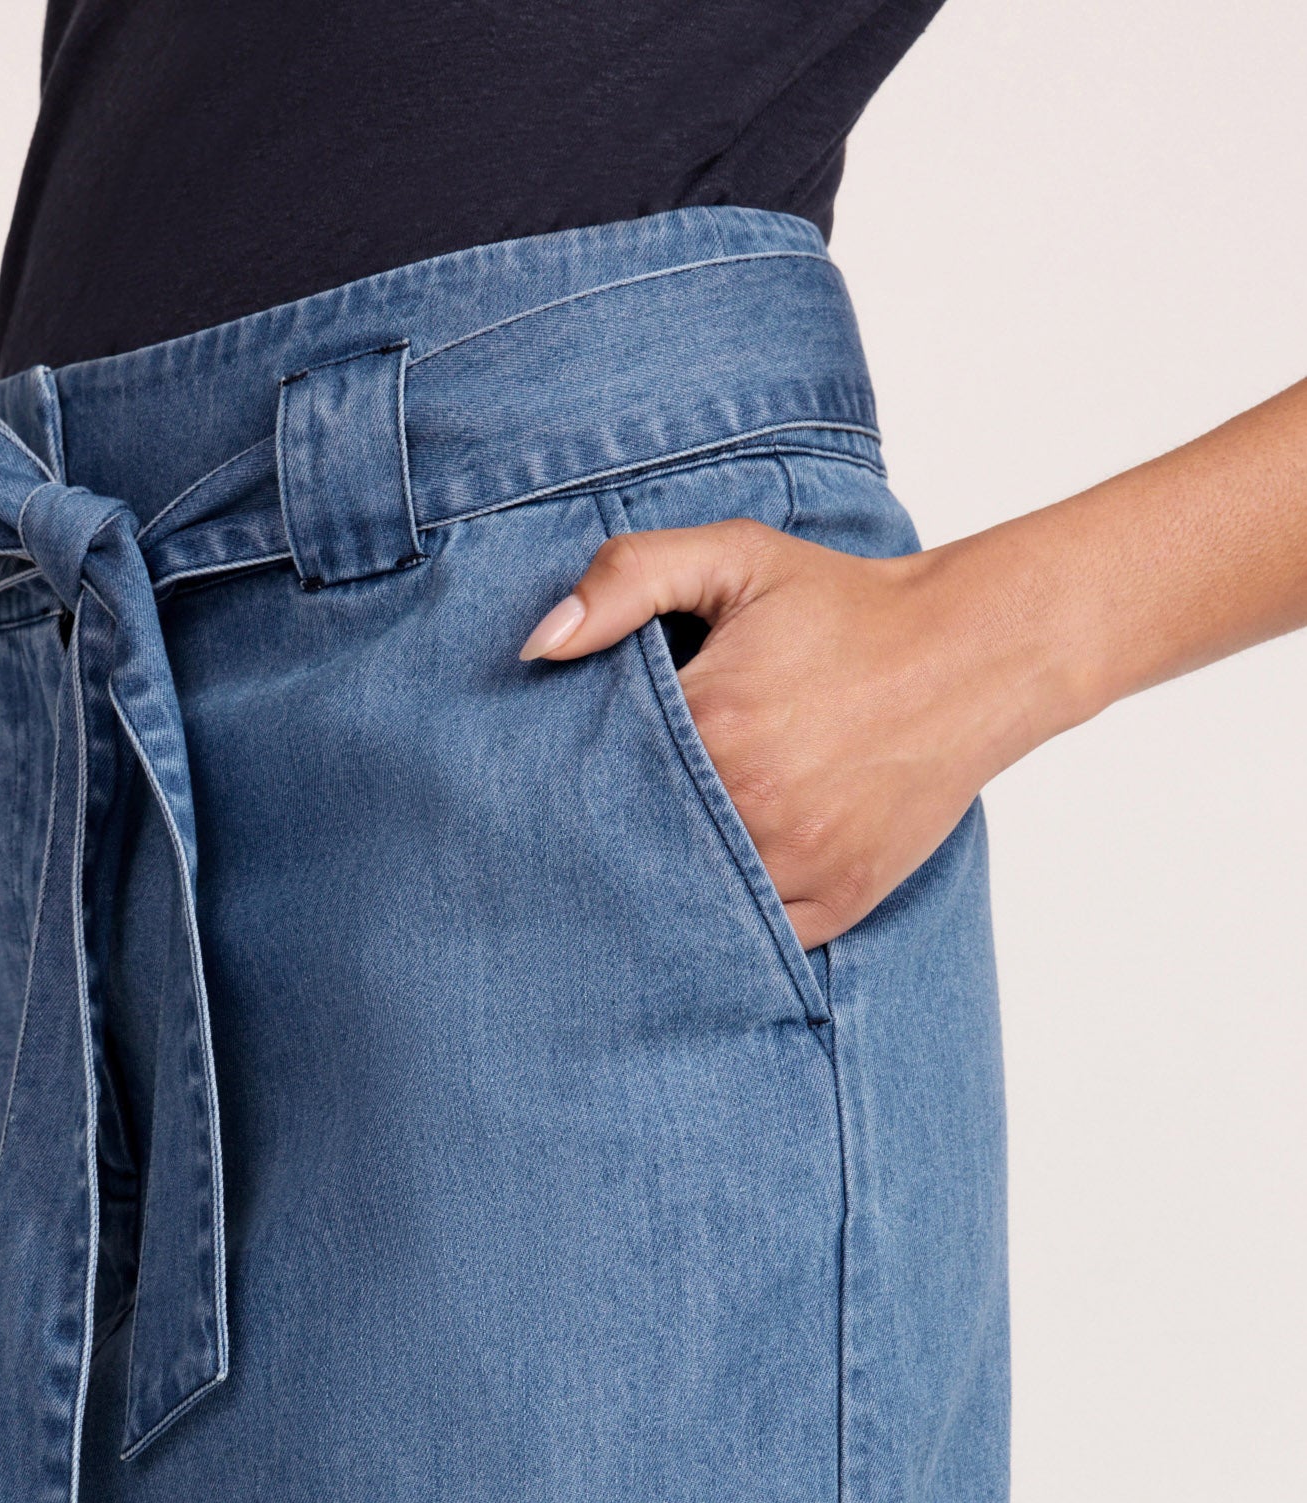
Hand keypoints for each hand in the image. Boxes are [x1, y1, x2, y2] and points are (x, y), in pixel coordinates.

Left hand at [520, 520, 1059, 948]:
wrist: (972, 653)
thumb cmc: (846, 605)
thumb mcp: (736, 556)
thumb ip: (628, 578)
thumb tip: (538, 647)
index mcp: (711, 723)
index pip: (595, 775)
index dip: (571, 777)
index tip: (552, 778)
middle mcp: (750, 805)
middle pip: (634, 847)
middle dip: (607, 841)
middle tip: (574, 838)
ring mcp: (798, 863)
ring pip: (688, 903)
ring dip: (660, 888)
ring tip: (638, 866)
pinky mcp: (838, 903)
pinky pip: (753, 939)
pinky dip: (725, 924)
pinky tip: (705, 895)